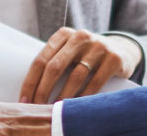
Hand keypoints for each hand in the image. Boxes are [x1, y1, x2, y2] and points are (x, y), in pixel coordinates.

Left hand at [20, 28, 139, 102]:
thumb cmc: (87, 56)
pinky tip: (77, 108)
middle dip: (43, 91)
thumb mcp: (70, 50)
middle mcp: (80, 37)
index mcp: (64, 35)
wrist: (122, 50)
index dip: (31, 82)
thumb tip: (30, 91)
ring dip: (63, 97)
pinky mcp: (114, 58)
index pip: (41, 59)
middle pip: (55, 67)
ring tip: (56, 111)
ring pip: (75, 76)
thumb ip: (54, 61)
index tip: (24, 100)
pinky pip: (96, 82)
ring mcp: (98, 46)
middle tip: (37, 108)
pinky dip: (84, 97)